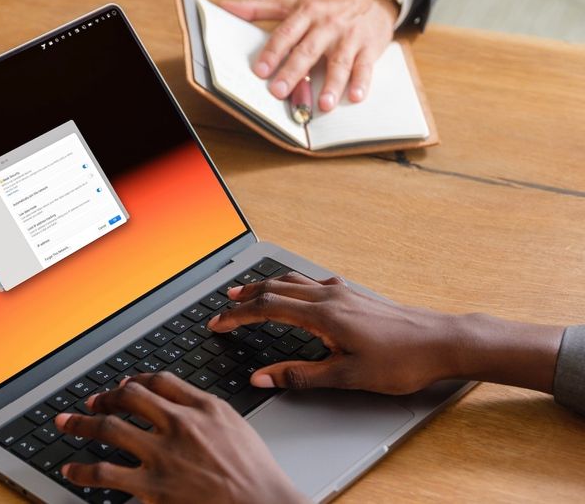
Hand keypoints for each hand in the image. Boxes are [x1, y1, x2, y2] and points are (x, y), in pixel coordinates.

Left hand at [54, 372, 304, 503]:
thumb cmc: (255, 472)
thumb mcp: (234, 425)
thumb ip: (203, 407)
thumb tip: (177, 398)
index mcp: (201, 407)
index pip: (158, 381)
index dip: (134, 380)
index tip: (123, 385)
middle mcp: (178, 425)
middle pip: (128, 398)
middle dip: (104, 398)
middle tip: (91, 402)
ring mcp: (162, 456)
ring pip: (108, 430)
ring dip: (81, 424)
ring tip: (66, 423)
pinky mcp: (152, 487)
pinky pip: (105, 474)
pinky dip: (82, 471)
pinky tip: (72, 470)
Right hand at [208, 273, 564, 394]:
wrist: (442, 342)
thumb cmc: (400, 361)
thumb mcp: (346, 376)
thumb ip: (299, 376)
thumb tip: (262, 378)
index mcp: (322, 315)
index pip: (266, 309)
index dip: (237, 316)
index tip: (217, 324)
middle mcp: (329, 297)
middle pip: (274, 289)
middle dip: (244, 298)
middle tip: (221, 307)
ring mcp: (342, 292)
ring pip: (291, 282)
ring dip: (264, 287)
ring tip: (246, 292)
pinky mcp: (353, 295)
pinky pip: (309, 283)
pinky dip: (288, 285)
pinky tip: (291, 293)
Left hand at [221, 0, 398, 111]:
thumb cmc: (327, 3)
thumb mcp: (293, 1)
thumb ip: (259, 8)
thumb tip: (225, 7)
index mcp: (306, 13)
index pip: (286, 34)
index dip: (273, 52)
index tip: (260, 70)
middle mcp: (327, 25)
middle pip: (308, 50)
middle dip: (293, 72)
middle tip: (280, 92)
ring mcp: (349, 37)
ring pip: (338, 62)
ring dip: (331, 84)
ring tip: (323, 104)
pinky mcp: (369, 48)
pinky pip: (365, 67)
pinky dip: (361, 82)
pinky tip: (354, 97)